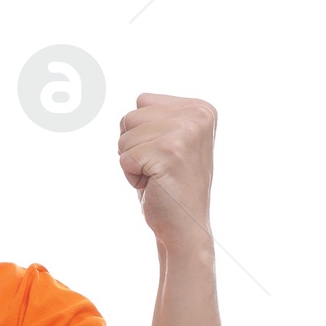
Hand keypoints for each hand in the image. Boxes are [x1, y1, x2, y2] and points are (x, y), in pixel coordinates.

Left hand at [117, 93, 215, 249]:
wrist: (185, 228)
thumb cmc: (171, 186)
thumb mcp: (171, 140)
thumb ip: (160, 116)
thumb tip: (139, 98)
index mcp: (201, 108)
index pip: (142, 101)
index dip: (142, 133)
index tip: (165, 155)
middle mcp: (197, 115)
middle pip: (130, 116)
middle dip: (134, 146)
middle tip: (159, 168)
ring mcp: (185, 131)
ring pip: (124, 136)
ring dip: (132, 161)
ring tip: (157, 176)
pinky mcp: (169, 151)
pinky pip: (124, 156)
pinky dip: (131, 175)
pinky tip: (154, 185)